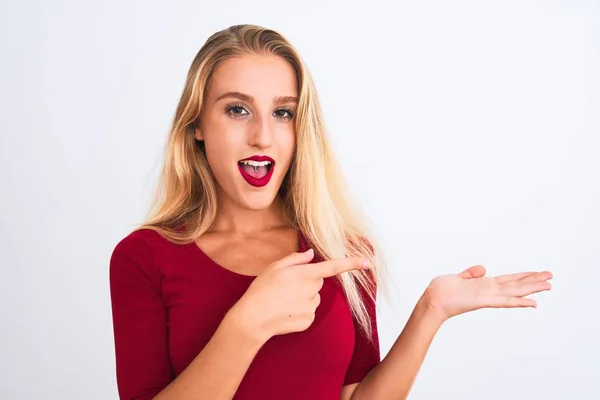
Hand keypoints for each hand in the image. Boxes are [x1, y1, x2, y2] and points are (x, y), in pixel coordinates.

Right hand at [231, 248, 369, 341]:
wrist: (253, 319)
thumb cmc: (261, 290)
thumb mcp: (275, 268)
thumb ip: (295, 259)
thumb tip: (311, 254)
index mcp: (305, 274)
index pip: (333, 266)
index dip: (352, 263)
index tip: (367, 262)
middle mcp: (312, 290)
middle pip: (317, 282)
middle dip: (306, 282)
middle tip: (285, 287)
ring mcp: (311, 307)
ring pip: (314, 298)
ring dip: (303, 297)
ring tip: (283, 300)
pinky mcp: (309, 320)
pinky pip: (309, 312)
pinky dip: (300, 311)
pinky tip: (285, 312)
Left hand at [423, 265, 552, 321]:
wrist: (432, 301)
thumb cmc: (441, 291)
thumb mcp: (457, 277)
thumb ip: (471, 273)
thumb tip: (483, 268)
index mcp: (484, 284)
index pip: (508, 279)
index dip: (522, 276)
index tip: (536, 272)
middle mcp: (489, 290)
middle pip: (516, 284)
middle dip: (533, 281)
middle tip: (551, 277)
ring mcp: (488, 296)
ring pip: (515, 291)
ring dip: (532, 289)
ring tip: (549, 286)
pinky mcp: (483, 300)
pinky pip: (504, 301)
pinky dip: (519, 302)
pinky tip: (533, 303)